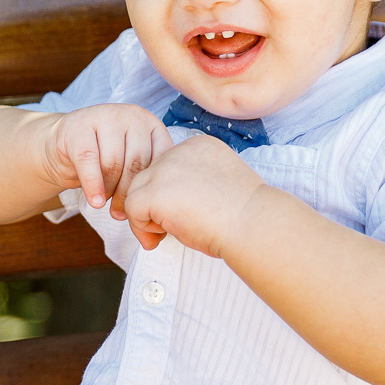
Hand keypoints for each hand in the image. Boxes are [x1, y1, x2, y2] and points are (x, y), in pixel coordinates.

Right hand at [38, 104, 176, 218]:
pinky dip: (93, 186)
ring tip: (106, 203)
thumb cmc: (102, 159)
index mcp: (150, 123)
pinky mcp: (77, 127)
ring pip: (113, 164)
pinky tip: (95, 202)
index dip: (150, 188)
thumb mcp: (130, 163)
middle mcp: (130, 115)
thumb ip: (145, 177)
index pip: (159, 160)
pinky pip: (89, 161)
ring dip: (110, 191)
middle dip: (129, 194)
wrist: (61, 145)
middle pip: (136, 164)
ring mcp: (104, 116)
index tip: (143, 208)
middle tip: (122, 215)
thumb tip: (160, 218)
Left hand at [121, 134, 268, 255]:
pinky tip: (159, 238)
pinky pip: (132, 210)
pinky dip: (141, 229)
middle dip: (155, 205)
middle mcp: (179, 150)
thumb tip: (170, 203)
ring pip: (136, 192)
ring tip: (166, 234)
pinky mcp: (154, 190)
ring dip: (147, 217)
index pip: (168, 168)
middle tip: (172, 228)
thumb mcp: (218, 187)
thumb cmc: (243, 215)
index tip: (187, 214)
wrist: (252, 223)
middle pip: (148, 177)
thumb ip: (193, 184)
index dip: (171, 195)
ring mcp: (165, 168)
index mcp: (199, 146)